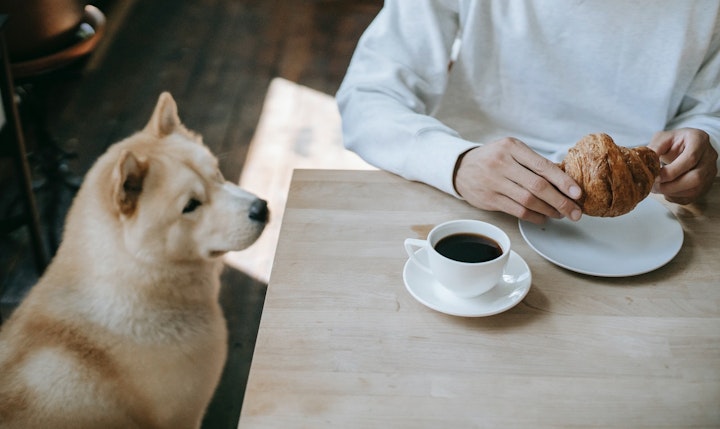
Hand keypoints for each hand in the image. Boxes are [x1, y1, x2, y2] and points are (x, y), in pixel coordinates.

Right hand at [454, 137, 582, 223]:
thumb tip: (565, 181)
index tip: (578, 193)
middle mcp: (502, 163)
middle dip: (561, 201)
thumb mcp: (511, 150)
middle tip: (575, 212)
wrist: (461, 168)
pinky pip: (517, 211)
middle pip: (538, 186)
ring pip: (529, 201)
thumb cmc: (493, 159)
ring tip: (561, 214)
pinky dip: (534, 217)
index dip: (563, 182)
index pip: (543, 166)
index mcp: (512, 147)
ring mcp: (494, 182)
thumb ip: (533, 162)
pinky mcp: (489, 198)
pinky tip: (543, 218)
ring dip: (549, 210)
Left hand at [648, 128, 717, 204]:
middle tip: (652, 186)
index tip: (655, 176)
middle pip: (695, 177)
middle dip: (670, 185)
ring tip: (655, 188)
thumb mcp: (662, 138)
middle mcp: (709, 156)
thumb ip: (654, 148)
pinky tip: (665, 191)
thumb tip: (643, 162)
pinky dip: (675, 197)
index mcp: (699, 140)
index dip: (671, 171)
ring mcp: (710, 172)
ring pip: (694, 189)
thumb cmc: (674, 141)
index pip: (690, 158)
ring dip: (671, 192)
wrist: (685, 146)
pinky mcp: (706, 184)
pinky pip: (691, 197)